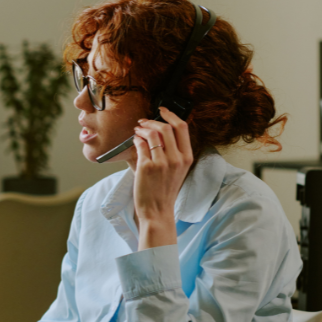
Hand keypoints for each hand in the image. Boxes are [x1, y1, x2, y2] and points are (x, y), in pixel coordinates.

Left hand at [132, 106, 193, 249]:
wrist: (157, 211)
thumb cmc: (164, 191)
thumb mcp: (177, 170)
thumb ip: (172, 151)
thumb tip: (158, 131)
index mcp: (186, 158)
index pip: (182, 127)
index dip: (171, 115)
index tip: (162, 110)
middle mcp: (176, 159)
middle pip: (166, 127)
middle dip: (153, 120)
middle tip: (143, 121)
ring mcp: (162, 163)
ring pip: (152, 134)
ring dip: (142, 128)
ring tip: (138, 130)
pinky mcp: (147, 167)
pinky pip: (140, 144)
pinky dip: (136, 139)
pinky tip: (135, 141)